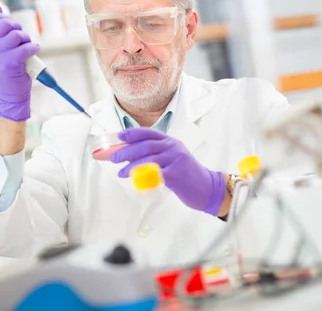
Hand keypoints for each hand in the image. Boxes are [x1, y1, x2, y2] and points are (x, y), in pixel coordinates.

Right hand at [0, 6, 39, 121]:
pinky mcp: (8, 62)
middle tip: (21, 38)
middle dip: (17, 28)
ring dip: (26, 39)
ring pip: (17, 35)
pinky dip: (33, 47)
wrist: (8, 94)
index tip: (11, 27)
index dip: (4, 19)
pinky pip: (25, 47)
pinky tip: (33, 51)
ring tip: (26, 47)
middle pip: (5, 23)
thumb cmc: (4, 70)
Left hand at [110, 128, 225, 215]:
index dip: (132, 133)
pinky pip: (154, 173)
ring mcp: (175, 159)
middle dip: (126, 151)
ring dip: (130, 166)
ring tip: (121, 172)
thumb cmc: (186, 175)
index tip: (119, 136)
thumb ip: (155, 155)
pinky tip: (134, 180)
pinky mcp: (176, 174)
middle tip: (113, 157)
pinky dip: (142, 176)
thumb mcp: (172, 158)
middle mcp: (173, 147)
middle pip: (145, 145)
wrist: (208, 188)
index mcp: (171, 141)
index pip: (148, 133)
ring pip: (147, 159)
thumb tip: (129, 154)